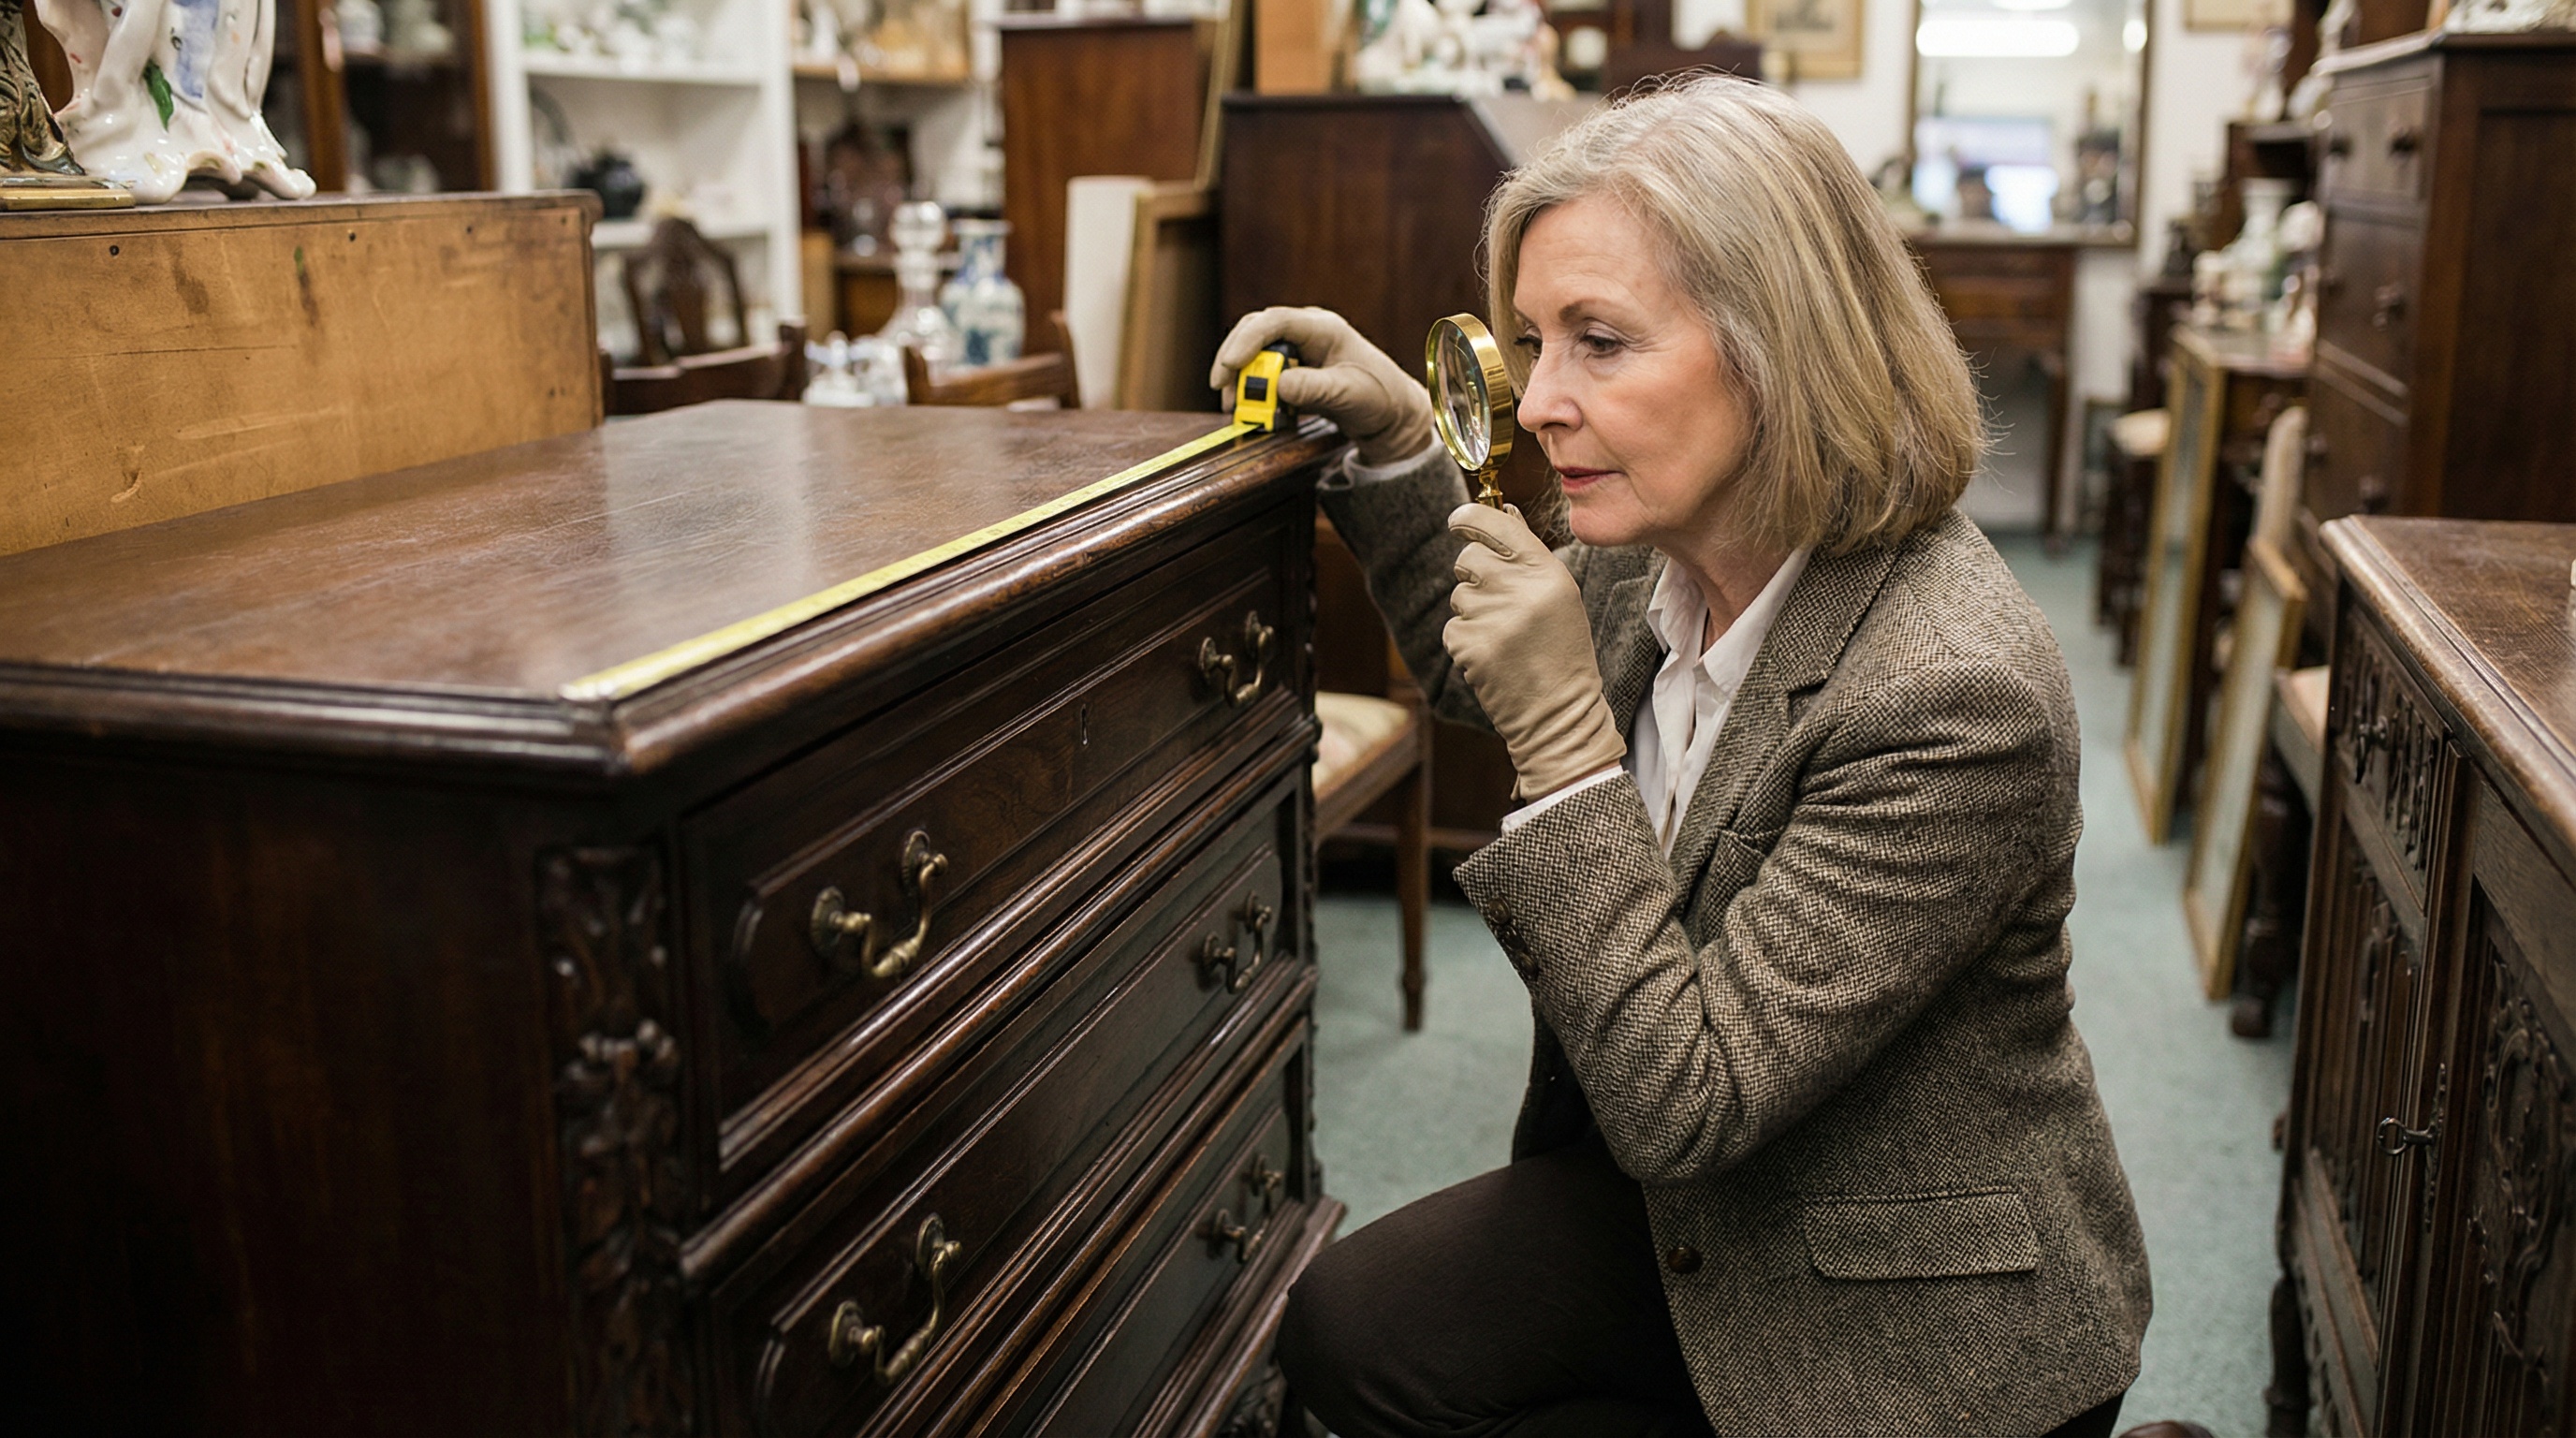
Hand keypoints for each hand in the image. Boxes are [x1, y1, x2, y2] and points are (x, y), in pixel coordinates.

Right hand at [1210, 307, 1434, 466]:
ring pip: (1254, 353)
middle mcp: (1306, 332)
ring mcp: (1298, 350)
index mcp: (1323, 328)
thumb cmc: (1378, 396)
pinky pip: (1261, 373)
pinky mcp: (1292, 369)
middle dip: (1233, 359)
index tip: (1229, 365)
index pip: (1276, 321)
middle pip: (1256, 332)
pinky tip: (1248, 410)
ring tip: (1234, 408)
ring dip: (1239, 378)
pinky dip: (1249, 390)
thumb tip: (1279, 385)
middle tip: (1220, 388)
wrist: (1390, 413)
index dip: (1248, 340)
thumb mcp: (1348, 394)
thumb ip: (1315, 389)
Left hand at [1443, 503, 1625, 800]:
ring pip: (1459, 595)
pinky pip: (1452, 627)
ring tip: (1504, 637)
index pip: (1497, 526)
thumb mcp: (1559, 596)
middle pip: (1469, 558)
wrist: (1559, 713)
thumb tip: (1503, 511)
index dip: (1470, 517)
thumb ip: (1529, 554)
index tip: (1458, 520)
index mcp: (1548, 573)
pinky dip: (1466, 640)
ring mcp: (1493, 618)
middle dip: (1474, 573)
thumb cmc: (1560, 650)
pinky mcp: (1471, 646)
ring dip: (1473, 612)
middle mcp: (1520, 590)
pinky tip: (1493, 656)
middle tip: (1498, 601)